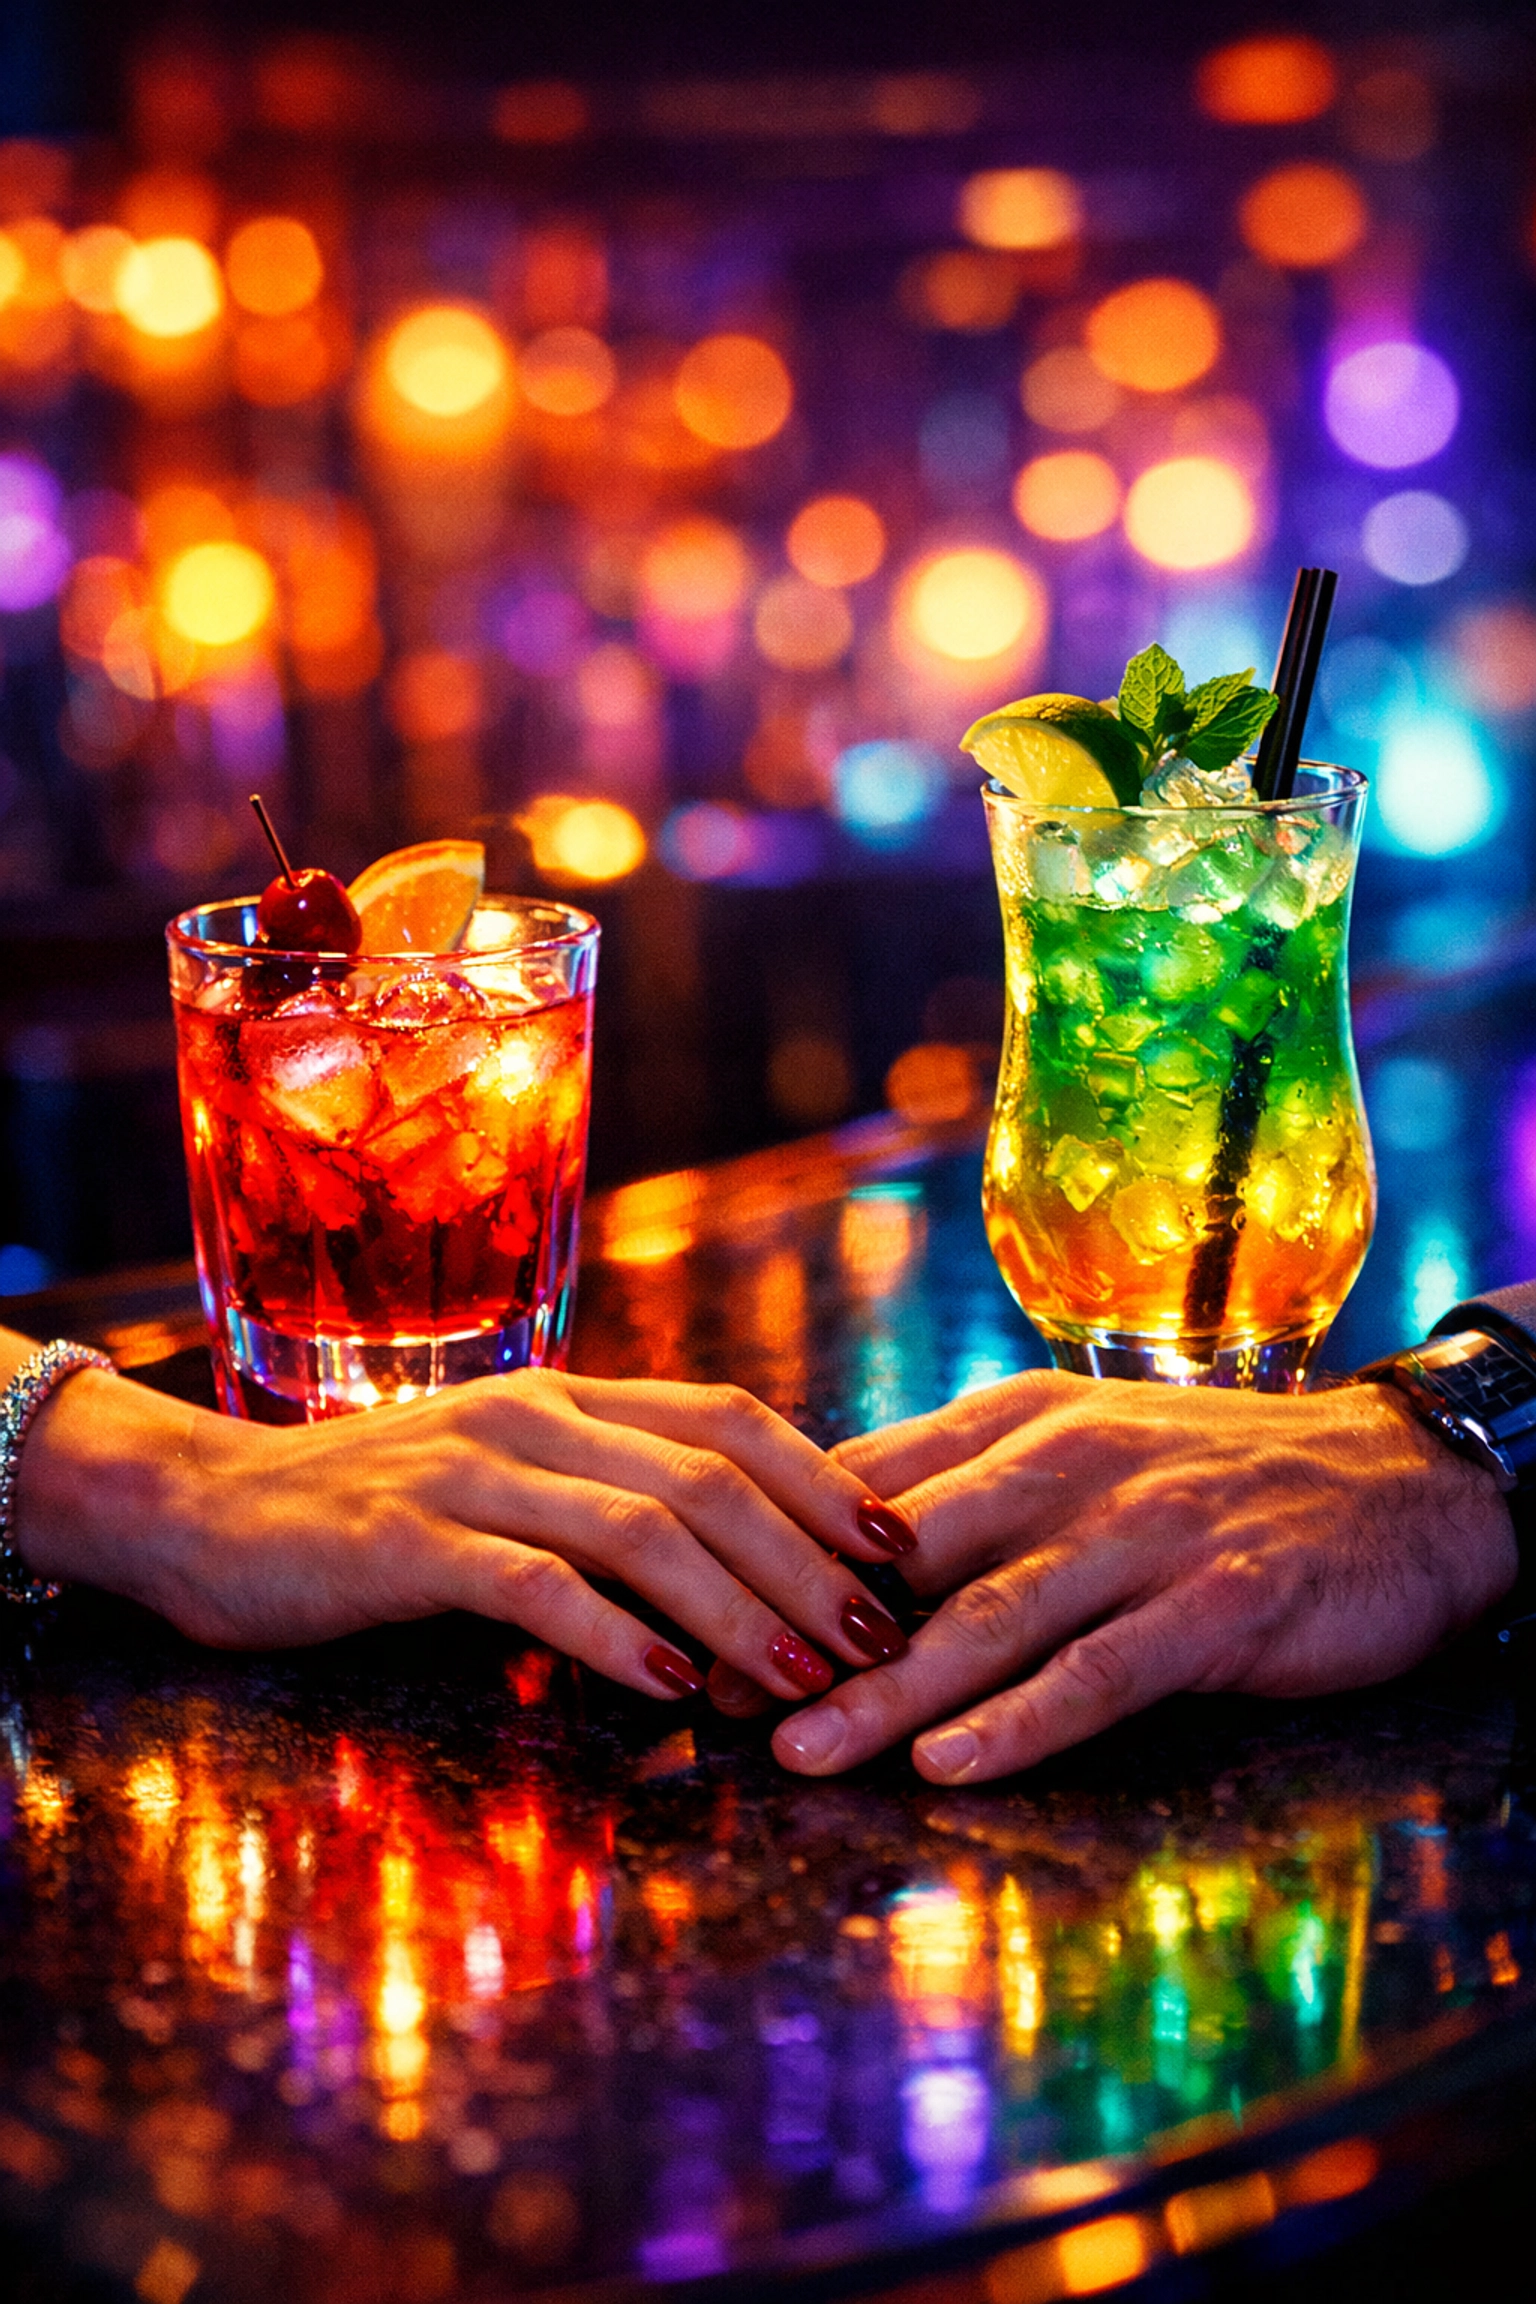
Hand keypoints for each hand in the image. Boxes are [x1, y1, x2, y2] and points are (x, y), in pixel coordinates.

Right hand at [11, 1342, 912, 1701]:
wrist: (208, 1510)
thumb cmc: (375, 1517)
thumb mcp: (507, 1485)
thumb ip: (607, 1500)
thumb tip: (744, 1567)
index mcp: (571, 1399)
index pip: (729, 1420)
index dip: (825, 1482)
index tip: (899, 1554)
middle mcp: (536, 1418)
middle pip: (710, 1478)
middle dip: (808, 1565)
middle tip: (878, 1643)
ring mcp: (472, 1471)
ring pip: (642, 1527)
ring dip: (739, 1609)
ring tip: (804, 1683)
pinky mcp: (409, 1539)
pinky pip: (535, 1582)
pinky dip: (613, 1633)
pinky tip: (669, 1685)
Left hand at [769, 1370, 1517, 1782]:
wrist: (1395, 1476)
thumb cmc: (1211, 1473)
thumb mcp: (1077, 1444)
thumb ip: (964, 1482)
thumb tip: (827, 1530)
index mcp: (1016, 1420)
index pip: (866, 1484)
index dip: (772, 1552)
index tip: (690, 1613)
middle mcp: (1065, 1463)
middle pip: (903, 1557)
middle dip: (799, 1631)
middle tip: (711, 1699)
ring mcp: (1141, 1533)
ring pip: (987, 1619)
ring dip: (885, 1693)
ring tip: (802, 1752)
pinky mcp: (1215, 1602)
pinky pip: (1100, 1671)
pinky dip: (1021, 1720)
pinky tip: (951, 1763)